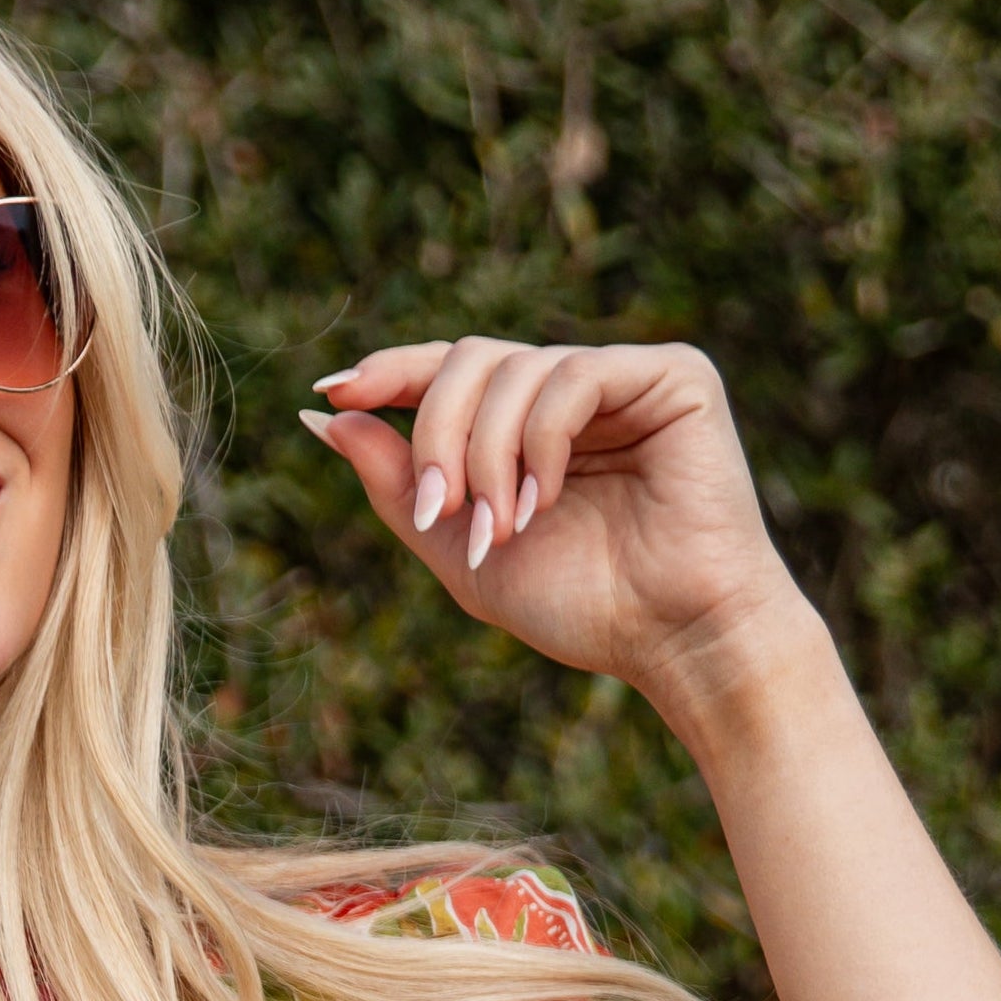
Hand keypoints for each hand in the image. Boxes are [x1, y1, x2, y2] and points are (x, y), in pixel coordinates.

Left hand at [303, 336, 816, 727]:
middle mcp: (573, 391)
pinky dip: (540, 441)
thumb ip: (399, 487)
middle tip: (442, 511)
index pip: (451, 372)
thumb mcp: (463, 553)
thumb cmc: (585, 608)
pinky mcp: (672, 376)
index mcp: (528, 427)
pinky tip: (543, 501)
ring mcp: (624, 378)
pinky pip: (572, 377)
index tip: (334, 393)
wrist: (676, 640)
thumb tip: (324, 416)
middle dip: (438, 435)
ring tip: (503, 529)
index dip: (390, 373)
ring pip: (514, 369)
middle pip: (471, 360)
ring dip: (487, 456)